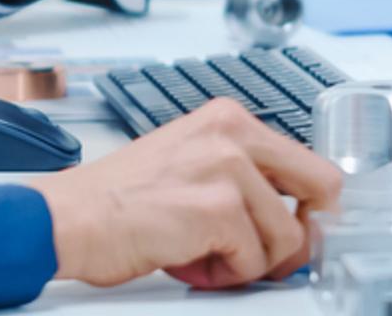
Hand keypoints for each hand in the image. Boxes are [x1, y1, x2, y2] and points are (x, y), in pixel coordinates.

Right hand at [30, 101, 342, 289]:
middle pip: (322, 189)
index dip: (306, 208)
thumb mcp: (190, 165)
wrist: (68, 218)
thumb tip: (298, 218)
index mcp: (226, 118)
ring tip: (202, 252)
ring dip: (248, 260)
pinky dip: (224, 273)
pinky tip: (187, 259)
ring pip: (286, 237)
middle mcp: (230, 133)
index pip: (310, 163)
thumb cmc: (118, 199)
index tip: (291, 228)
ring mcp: (225, 167)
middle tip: (262, 251)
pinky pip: (253, 260)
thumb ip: (242, 177)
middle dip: (298, 232)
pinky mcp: (216, 207)